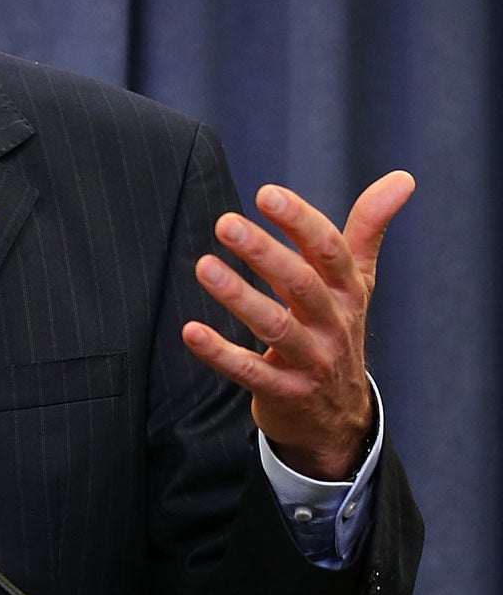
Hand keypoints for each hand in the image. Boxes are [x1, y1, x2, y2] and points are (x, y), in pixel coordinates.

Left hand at [182, 170, 414, 480]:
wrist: (339, 417)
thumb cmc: (337, 330)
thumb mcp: (357, 282)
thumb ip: (368, 229)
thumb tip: (403, 177)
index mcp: (348, 292)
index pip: (329, 251)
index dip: (300, 221)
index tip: (266, 194)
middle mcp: (334, 324)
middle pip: (301, 284)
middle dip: (265, 252)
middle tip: (225, 223)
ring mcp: (311, 361)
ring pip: (277, 327)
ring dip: (239, 296)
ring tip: (203, 267)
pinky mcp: (284, 393)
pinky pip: (251, 372)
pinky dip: (220, 353)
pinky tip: (190, 331)